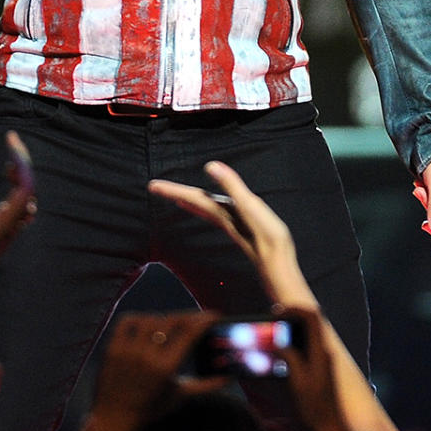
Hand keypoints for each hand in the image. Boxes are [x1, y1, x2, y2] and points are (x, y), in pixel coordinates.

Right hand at [0, 134, 36, 288]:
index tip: (12, 140)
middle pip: (26, 184)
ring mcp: (8, 224)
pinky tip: (10, 180)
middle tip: (12, 140)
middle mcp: (13, 219)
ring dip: (20, 171)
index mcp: (9, 218)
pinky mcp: (1, 227)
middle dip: (21, 160)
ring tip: (12, 156)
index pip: (24, 182)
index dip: (21, 159)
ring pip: (23, 191)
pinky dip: (15, 184)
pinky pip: (16, 199)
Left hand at [87, 310, 220, 430]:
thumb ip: (206, 386)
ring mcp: (127, 350)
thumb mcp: (180, 397)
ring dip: (165, 319)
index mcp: (165, 369)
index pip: (189, 333)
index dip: (204, 320)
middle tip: (197, 319)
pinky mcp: (112, 347)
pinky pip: (127, 321)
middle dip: (189, 317)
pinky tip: (147, 324)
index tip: (214, 315)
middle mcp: (146, 357)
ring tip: (172, 325)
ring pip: (151, 319)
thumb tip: (229, 377)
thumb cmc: (151, 409)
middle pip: (172, 321)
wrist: (114, 420)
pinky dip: (139, 318)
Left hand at [149, 160, 315, 308]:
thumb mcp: (250, 205)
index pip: (192, 197)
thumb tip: (210, 166)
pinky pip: (217, 215)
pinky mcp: (242, 228)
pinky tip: (213, 210)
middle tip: (156, 187)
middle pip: (193, 203)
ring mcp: (231, 224)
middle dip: (175, 194)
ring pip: (204, 210)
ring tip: (178, 197)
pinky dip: (208, 208)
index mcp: (221, 212)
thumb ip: (231, 185)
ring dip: (189, 201)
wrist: (278, 265)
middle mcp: (222, 219)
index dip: (173, 189)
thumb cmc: (266, 236)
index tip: (152, 185)